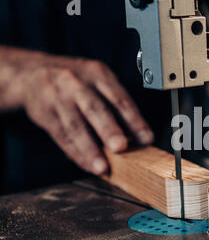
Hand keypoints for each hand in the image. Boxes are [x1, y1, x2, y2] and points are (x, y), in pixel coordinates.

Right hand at [14, 54, 153, 174]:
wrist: (31, 72)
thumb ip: (116, 105)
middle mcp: (76, 82)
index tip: (147, 138)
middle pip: (95, 108)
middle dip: (109, 130)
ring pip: (75, 126)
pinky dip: (76, 154)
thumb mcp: (97, 81)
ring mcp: (57, 97)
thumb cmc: (75, 80)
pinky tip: (87, 165)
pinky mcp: (43, 113)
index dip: (135, 120)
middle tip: (121, 147)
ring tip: (102, 166)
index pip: (119, 98)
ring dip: (90, 150)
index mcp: (97, 73)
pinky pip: (62, 136)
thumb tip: (137, 135)